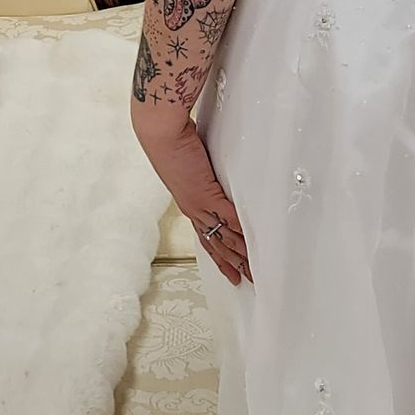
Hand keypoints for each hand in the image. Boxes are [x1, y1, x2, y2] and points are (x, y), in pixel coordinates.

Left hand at [132, 101, 251, 285]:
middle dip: (233, 265)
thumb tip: (215, 176)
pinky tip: (251, 242)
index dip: (220, 257)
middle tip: (248, 280)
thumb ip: (205, 175)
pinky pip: (228, 217)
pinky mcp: (207, 193)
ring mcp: (200, 204)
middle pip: (217, 245)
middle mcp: (194, 210)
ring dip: (240, 254)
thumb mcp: (190, 165)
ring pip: (223, 237)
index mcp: (190, 204)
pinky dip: (240, 231)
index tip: (232, 271)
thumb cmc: (172, 143)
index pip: (208, 237)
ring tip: (253, 269)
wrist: (161, 134)